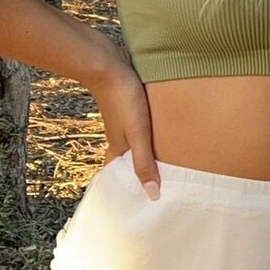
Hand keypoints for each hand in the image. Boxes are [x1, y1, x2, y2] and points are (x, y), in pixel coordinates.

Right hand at [86, 51, 160, 200]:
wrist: (108, 65)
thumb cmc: (123, 99)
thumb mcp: (138, 135)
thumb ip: (144, 163)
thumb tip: (152, 196)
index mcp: (117, 148)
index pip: (118, 176)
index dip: (126, 189)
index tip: (136, 204)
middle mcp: (118, 137)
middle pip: (126, 161)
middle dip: (137, 174)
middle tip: (154, 189)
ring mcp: (122, 121)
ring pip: (132, 144)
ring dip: (143, 155)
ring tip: (161, 165)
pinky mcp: (128, 107)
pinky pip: (137, 128)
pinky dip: (145, 137)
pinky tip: (158, 133)